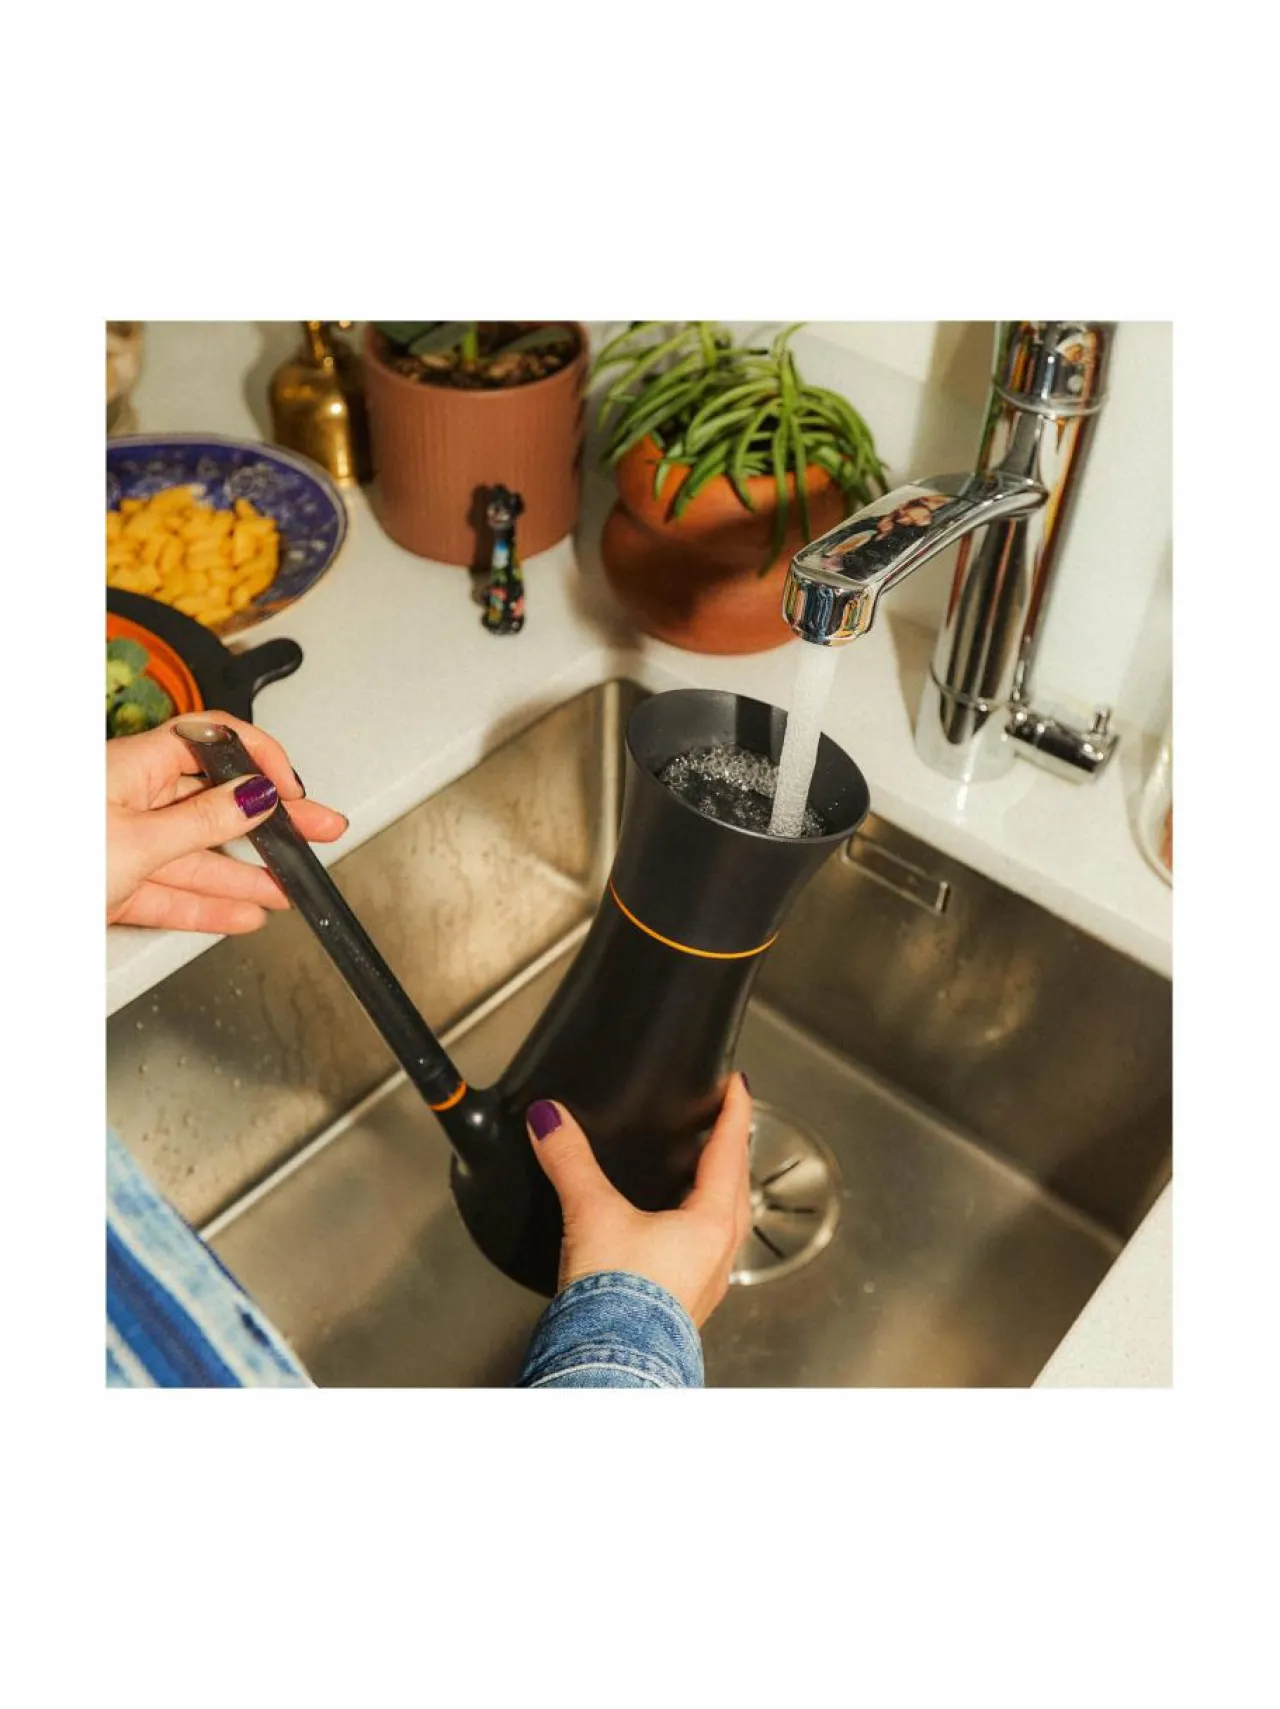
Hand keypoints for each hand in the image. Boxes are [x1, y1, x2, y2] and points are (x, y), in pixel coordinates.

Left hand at [107, 712, 347, 934]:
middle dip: (269, 823)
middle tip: (319, 829)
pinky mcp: (112, 887)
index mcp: (129, 766)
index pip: (209, 741)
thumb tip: (256, 796)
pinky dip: (208, 906)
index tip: (290, 790)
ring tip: (286, 889)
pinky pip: (173, 894)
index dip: (257, 758)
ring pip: (196, 857)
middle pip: (213, 804)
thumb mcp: (135, 840)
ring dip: (245, 876)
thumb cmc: (40, 860)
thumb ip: (202, 821)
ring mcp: (120, 845)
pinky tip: (242, 913)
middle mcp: (126, 799)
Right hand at [525, 1074, 752, 1327]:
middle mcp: (719, 1253)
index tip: (739, 1086)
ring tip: (701, 1177)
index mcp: (712, 1222)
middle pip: (737, 1187)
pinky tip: (672, 1236)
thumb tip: (550, 1121)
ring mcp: (706, 1283)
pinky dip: (697, 1230)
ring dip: (718, 1193)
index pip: (732, 1150)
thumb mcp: (592, 1214)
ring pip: (725, 1224)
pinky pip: (704, 1254)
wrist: (609, 1365)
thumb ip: (570, 1161)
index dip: (735, 1111)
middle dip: (732, 1152)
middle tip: (724, 1126)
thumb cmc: (617, 1300)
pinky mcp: (685, 1306)